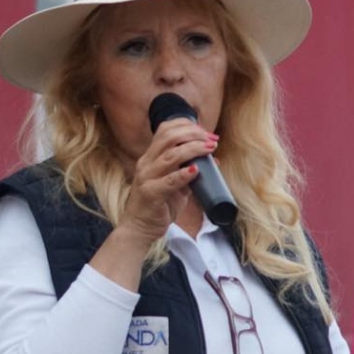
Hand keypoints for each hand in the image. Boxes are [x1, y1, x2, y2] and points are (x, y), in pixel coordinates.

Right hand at [119, 118, 214, 242]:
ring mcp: (147, 178)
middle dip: (192, 134)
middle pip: (168, 138)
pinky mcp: (151, 194)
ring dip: (193, 149)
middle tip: (211, 139)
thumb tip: (213, 161)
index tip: (206, 132)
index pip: (165, 130)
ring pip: (170, 156)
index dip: (186, 126)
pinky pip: (168, 181)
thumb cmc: (159, 205)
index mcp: (150, 157)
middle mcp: (146, 163)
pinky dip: (183, 174)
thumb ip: (190, 172)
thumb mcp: (176, 185)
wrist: (139, 228)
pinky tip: (196, 170)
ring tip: (210, 148)